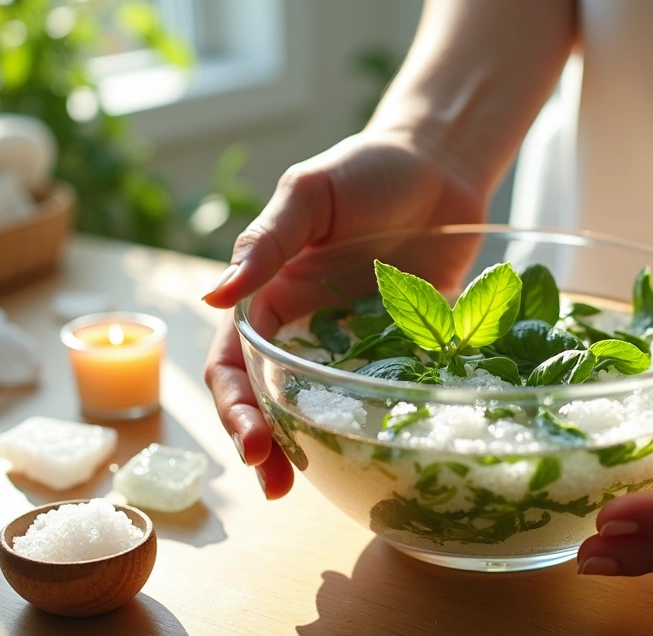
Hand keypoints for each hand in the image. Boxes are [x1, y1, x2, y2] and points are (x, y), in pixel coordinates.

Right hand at [202, 132, 487, 497]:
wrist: (440, 166)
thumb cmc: (364, 170)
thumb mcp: (308, 195)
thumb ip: (265, 244)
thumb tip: (213, 298)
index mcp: (269, 297)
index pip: (235, 363)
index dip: (237, 406)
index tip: (251, 444)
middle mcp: (304, 330)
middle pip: (271, 399)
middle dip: (266, 444)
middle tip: (276, 487)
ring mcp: (353, 346)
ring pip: (322, 408)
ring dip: (314, 447)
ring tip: (317, 486)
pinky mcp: (402, 351)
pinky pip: (382, 395)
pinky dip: (375, 424)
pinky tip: (384, 452)